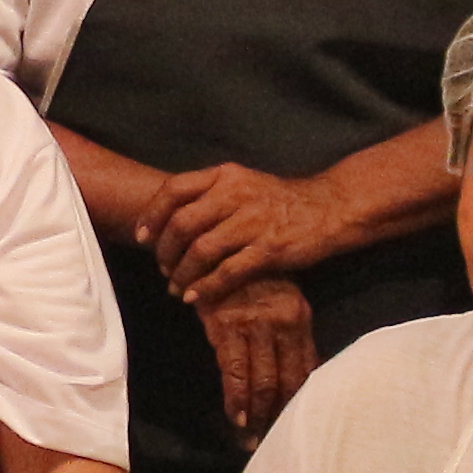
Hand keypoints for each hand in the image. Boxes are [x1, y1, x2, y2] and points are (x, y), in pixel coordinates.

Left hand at [147, 161, 354, 301]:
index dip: (152, 216)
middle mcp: (236, 194)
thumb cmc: (281, 201)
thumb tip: (170, 218)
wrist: (330, 208)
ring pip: (201, 251)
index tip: (142, 237)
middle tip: (163, 268)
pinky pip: (227, 272)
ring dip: (182, 273)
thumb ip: (210, 196)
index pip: (174, 190)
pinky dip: (206, 287)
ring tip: (177, 287)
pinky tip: (195, 297)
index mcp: (225, 175)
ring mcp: (253, 221)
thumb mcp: (244, 184)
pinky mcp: (269, 249)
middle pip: (182, 224)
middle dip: (165, 251)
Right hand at [200, 274, 317, 439]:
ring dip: (257, 415)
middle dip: (280, 414)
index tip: (298, 423)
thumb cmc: (250, 279)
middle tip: (275, 441)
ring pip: (261, 381)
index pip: (306, 368)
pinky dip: (236, 400)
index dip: (301, 400)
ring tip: (253, 440)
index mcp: (299, 316)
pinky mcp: (224, 327)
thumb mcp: (280, 301)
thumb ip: (292, 336)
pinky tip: (237, 419)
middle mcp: (281, 322)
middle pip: (286, 380)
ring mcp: (253, 325)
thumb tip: (308, 374)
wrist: (213, 247)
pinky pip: (233, 372)